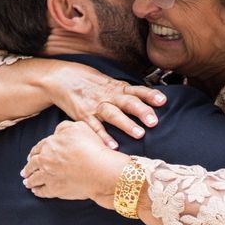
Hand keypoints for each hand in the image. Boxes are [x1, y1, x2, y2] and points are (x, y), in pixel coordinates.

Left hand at [21, 121, 129, 207]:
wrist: (100, 169)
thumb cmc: (92, 147)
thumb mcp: (79, 127)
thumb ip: (64, 127)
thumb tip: (56, 132)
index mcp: (50, 144)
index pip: (38, 147)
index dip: (34, 152)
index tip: (31, 156)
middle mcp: (45, 160)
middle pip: (33, 163)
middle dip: (28, 167)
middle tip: (25, 171)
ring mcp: (48, 176)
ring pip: (34, 178)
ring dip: (29, 180)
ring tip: (27, 182)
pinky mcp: (54, 189)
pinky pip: (41, 191)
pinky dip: (37, 191)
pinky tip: (35, 191)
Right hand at [43, 62, 165, 148]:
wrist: (62, 78)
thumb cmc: (90, 82)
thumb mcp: (110, 82)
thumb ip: (127, 92)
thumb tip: (149, 100)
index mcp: (117, 87)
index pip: (136, 90)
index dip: (149, 95)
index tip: (162, 100)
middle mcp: (108, 95)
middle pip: (127, 102)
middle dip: (141, 111)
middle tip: (154, 121)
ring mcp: (95, 106)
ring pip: (113, 114)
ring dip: (126, 124)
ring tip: (139, 134)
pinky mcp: (83, 116)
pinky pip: (94, 127)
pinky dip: (103, 137)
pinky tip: (113, 146)